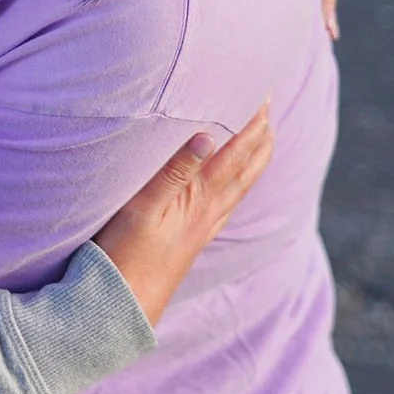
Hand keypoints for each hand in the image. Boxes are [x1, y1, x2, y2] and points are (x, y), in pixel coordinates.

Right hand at [93, 105, 273, 326]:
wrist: (125, 303)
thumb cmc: (127, 252)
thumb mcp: (143, 206)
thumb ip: (175, 170)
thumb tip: (209, 136)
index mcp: (201, 196)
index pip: (234, 150)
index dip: (249, 120)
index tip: (261, 90)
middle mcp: (212, 209)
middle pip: (248, 165)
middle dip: (261, 132)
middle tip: (268, 102)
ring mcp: (207, 224)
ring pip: (242, 183)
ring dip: (256, 155)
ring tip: (265, 133)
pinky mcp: (197, 236)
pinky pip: (231, 200)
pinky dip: (242, 180)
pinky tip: (238, 182)